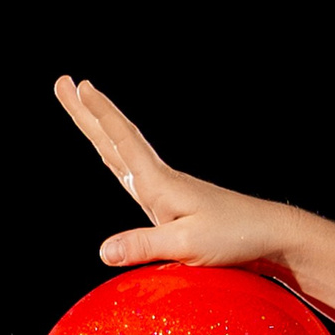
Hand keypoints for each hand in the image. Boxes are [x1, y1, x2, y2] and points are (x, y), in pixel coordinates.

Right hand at [56, 76, 301, 271]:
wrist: (272, 236)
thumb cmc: (236, 238)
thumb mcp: (188, 246)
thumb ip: (144, 245)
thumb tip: (103, 252)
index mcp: (161, 184)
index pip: (123, 141)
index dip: (99, 115)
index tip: (78, 86)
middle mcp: (161, 182)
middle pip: (115, 140)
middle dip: (87, 113)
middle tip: (62, 83)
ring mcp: (167, 193)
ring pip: (122, 154)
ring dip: (99, 130)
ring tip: (80, 107)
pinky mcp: (173, 207)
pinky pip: (133, 175)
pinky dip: (116, 157)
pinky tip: (112, 155)